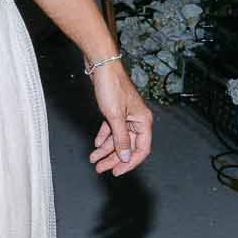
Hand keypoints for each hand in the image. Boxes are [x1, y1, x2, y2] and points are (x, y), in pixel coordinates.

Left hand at [88, 60, 152, 175]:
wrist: (101, 66)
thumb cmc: (111, 87)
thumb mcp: (115, 117)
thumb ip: (121, 138)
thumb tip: (126, 157)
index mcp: (143, 121)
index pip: (141, 149)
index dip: (129, 162)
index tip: (117, 172)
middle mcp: (137, 120)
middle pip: (128, 145)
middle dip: (113, 158)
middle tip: (100, 168)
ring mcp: (126, 115)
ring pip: (118, 138)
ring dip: (106, 150)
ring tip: (94, 160)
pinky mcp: (115, 110)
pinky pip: (111, 129)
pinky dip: (104, 137)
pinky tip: (96, 145)